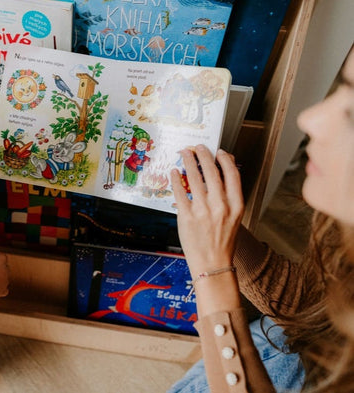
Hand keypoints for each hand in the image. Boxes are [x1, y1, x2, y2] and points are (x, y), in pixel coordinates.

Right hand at [0, 251, 8, 297]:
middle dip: (0, 267)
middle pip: (5, 267)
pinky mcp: (4, 290)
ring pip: (5, 277)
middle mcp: (6, 271)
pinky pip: (5, 289)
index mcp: (2, 262)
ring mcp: (6, 281)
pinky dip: (1, 288)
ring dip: (1, 277)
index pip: (3, 256)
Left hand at [170, 145, 243, 278]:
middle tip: (198, 147)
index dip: (226, 160)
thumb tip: (219, 176)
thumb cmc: (223, 242)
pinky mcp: (187, 217)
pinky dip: (177, 179)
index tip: (219, 152)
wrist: (213, 264)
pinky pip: (180, 192)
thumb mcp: (234, 218)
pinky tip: (174, 172)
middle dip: (204, 155)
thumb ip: (228, 198)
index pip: (233, 175)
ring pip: (195, 177)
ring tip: (185, 153)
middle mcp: (221, 206)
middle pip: (212, 172)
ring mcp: (203, 211)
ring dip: (189, 161)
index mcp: (236, 206)